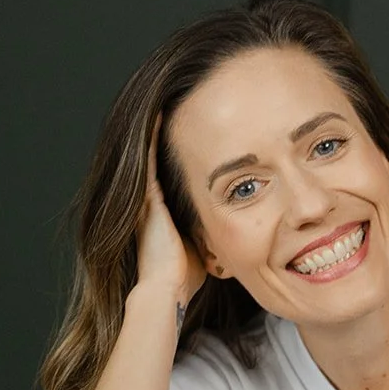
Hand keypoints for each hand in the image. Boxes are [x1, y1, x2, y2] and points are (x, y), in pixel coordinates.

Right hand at [135, 116, 208, 305]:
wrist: (167, 289)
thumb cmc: (186, 278)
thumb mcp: (205, 249)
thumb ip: (215, 237)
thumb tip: (240, 238)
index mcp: (164, 212)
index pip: (177, 173)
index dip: (187, 153)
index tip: (201, 132)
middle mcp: (153, 201)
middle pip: (165, 158)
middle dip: (178, 134)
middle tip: (187, 106)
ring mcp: (148, 197)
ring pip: (154, 152)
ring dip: (165, 129)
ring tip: (175, 100)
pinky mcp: (148, 196)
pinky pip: (150, 156)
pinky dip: (156, 134)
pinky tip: (164, 111)